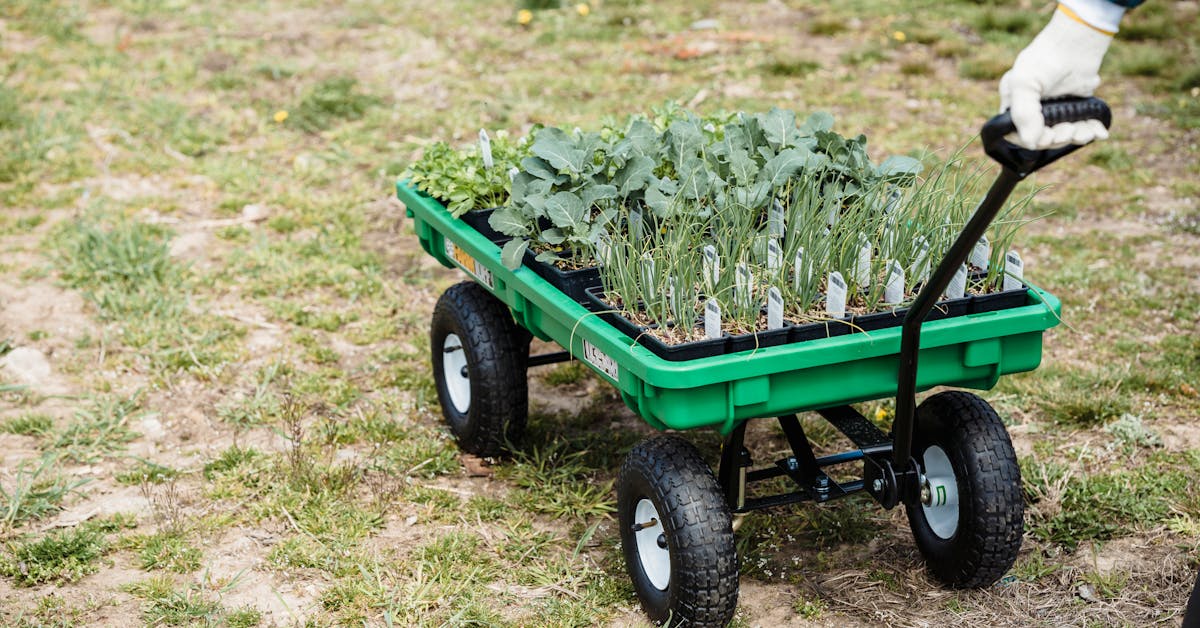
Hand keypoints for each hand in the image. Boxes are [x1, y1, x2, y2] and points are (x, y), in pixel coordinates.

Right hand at [999, 11, 1112, 149]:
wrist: (1078, 41)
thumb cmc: (1045, 58)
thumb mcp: (1025, 83)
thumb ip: (1024, 114)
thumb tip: (1031, 143)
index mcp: (1015, 102)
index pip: (1016, 133)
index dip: (1031, 140)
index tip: (1046, 136)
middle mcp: (1033, 107)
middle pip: (1042, 137)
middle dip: (1057, 138)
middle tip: (1068, 129)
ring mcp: (1055, 107)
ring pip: (1064, 133)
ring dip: (1076, 136)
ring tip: (1085, 131)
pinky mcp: (1076, 105)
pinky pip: (1082, 124)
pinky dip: (1091, 130)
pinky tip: (1099, 132)